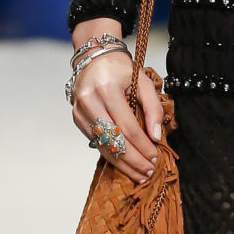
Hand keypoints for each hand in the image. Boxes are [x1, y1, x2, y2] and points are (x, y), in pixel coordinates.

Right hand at [69, 27, 161, 182]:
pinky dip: (111, 156)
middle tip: (148, 172)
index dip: (142, 146)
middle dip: (133, 160)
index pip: (127, 127)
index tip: (155, 157)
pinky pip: (96, 143)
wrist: (94, 58)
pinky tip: (125, 164)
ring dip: (123, 164)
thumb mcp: (143, 81)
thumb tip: (156, 136)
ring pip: (102, 146)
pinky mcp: (77, 119)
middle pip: (113, 141)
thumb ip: (153, 108)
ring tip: (139, 174)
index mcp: (107, 89)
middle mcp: (89, 101)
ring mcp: (80, 112)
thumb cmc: (121, 70)